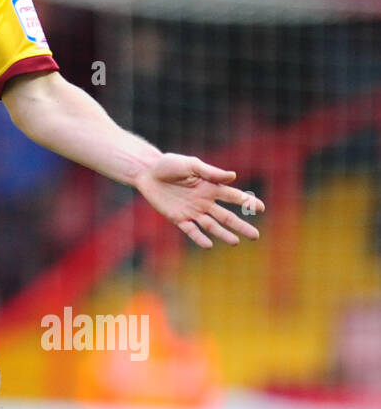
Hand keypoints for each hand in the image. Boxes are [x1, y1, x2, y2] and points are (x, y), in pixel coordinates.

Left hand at [134, 153, 264, 248]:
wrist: (147, 172)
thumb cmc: (169, 164)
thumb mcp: (190, 164)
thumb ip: (210, 172)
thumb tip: (233, 176)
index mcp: (210, 187)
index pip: (232, 196)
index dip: (246, 202)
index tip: (261, 208)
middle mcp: (204, 201)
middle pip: (226, 216)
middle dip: (240, 225)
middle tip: (255, 236)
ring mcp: (192, 211)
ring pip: (211, 225)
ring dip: (223, 234)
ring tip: (235, 242)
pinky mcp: (178, 218)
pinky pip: (190, 230)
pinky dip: (199, 238)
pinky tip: (209, 245)